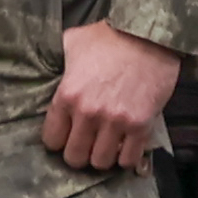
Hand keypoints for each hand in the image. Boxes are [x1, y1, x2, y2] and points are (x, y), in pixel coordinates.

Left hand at [41, 21, 183, 173]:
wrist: (149, 35)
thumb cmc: (109, 37)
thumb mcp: (72, 42)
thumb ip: (58, 61)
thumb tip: (48, 68)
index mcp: (67, 95)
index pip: (52, 140)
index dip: (58, 140)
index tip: (66, 135)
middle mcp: (88, 113)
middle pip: (75, 157)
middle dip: (79, 153)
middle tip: (86, 144)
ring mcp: (115, 121)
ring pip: (100, 162)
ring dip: (102, 156)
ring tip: (106, 145)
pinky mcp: (140, 126)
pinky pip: (128, 160)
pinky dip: (125, 157)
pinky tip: (124, 146)